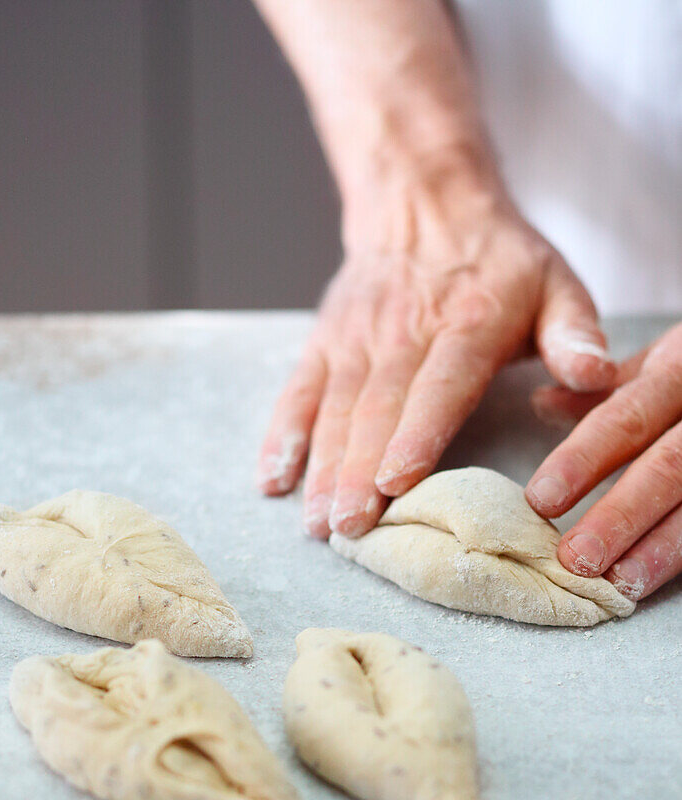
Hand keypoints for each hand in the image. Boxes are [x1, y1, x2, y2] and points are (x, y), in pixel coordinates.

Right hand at [258, 182, 613, 538]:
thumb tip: (596, 376)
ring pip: (334, 409)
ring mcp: (356, 340)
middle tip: (348, 528)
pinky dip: (282, 435)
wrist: (424, 203)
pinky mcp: (325, 344)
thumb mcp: (555, 281)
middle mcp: (402, 332)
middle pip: (377, 410)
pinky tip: (271, 479)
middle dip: (358, 473)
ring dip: (321, 467)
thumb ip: (575, 332)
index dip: (414, 434)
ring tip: (316, 521)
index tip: (394, 482)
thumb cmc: (497, 260)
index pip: (437, 385)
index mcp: (466, 323)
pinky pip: (298, 392)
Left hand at [526, 323, 681, 599]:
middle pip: (668, 467)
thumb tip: (542, 403)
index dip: (583, 459)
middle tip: (576, 559)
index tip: (541, 499)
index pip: (626, 417)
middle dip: (621, 517)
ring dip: (662, 549)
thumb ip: (605, 390)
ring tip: (621, 584)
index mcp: (678, 370)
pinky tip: (657, 578)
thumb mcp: (659, 362)